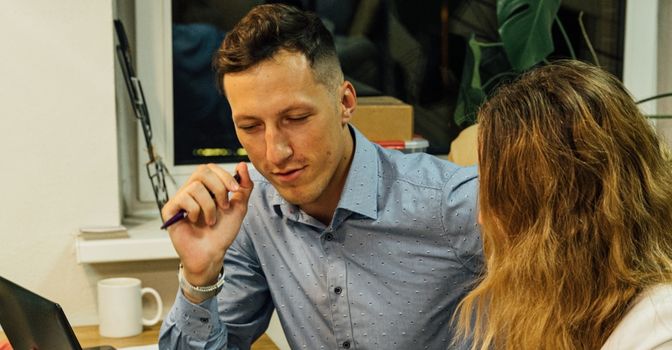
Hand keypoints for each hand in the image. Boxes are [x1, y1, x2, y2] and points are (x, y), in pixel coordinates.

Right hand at [162, 162, 252, 297]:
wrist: (212, 253)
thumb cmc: (223, 232)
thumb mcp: (239, 207)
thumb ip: (244, 187)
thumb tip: (242, 164)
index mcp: (205, 187)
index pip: (211, 168)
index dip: (224, 176)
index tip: (236, 191)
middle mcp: (191, 190)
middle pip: (201, 171)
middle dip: (219, 188)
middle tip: (224, 206)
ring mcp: (179, 199)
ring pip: (195, 187)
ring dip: (209, 206)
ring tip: (211, 221)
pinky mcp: (169, 209)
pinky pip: (183, 199)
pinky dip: (196, 211)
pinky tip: (196, 222)